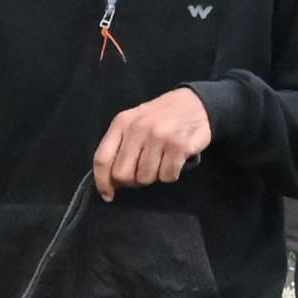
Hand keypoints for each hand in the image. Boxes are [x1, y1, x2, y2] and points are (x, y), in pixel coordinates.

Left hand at [91, 87, 214, 196]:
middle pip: (122, 174)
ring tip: (161, 161)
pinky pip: (167, 176)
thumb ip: (120, 147)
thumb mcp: (134, 122)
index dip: (102, 182)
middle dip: (131, 181)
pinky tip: (174, 161)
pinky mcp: (179, 146)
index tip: (107, 194)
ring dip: (153, 176)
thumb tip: (111, 182)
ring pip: (145, 178)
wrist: (195, 102)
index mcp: (122, 123)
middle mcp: (138, 129)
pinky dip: (170, 174)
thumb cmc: (160, 117)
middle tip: (142, 172)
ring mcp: (159, 137)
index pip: (102, 158)